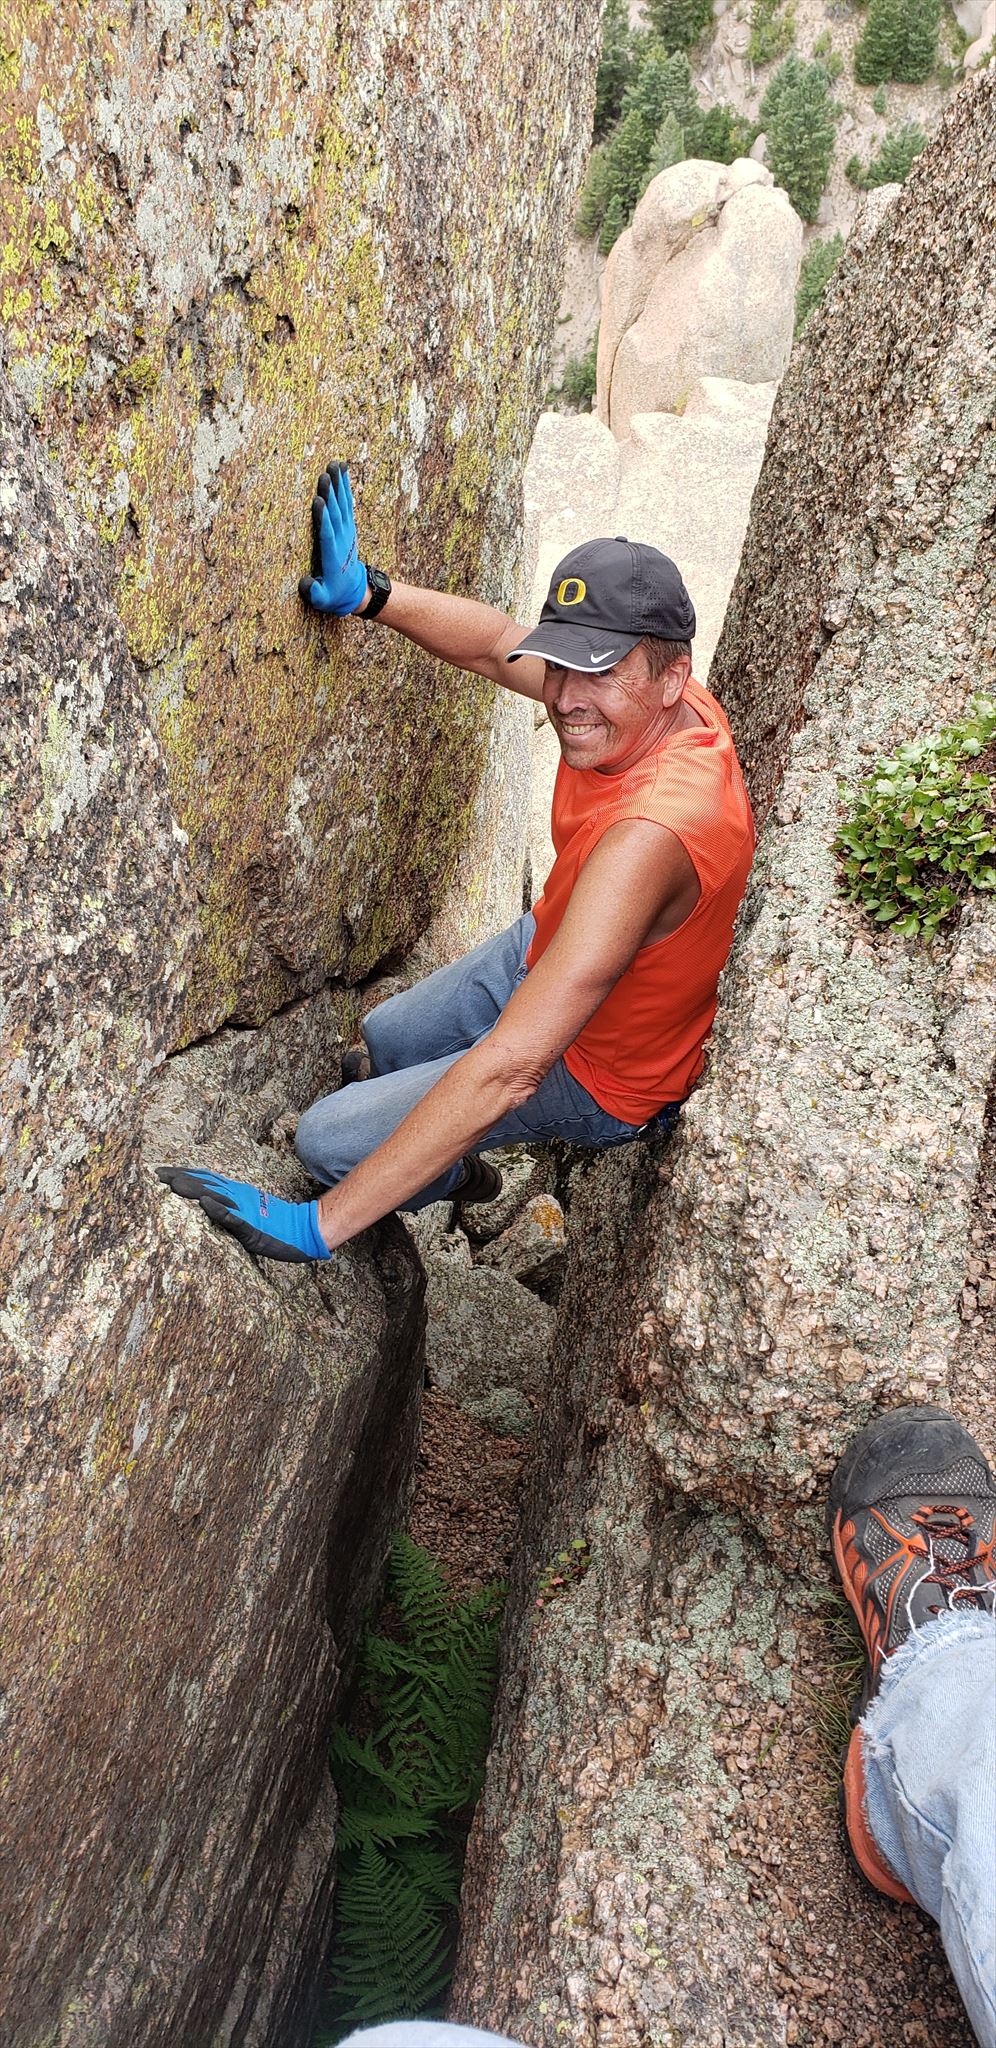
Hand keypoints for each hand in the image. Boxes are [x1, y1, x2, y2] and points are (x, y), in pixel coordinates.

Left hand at [157, 1167, 329, 1261]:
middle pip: (205, 1183)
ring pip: (216, 1195)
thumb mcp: (248, 1212)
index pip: (205, 1179)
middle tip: (156, 1174)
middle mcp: (238, 1197)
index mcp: (236, 1193)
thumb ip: (229, 1207)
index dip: (183, 1174)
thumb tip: (206, 1202)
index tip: (161, 1172)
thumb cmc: (275, 1224)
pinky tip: (205, 1203)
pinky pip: (234, 1218)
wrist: (303, 1229)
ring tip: (172, 1184)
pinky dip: (219, 1209)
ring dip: (194, 1189)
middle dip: (179, 1178)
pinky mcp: (251, 1227)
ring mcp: (245, 1210)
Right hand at [298, 461, 367, 615]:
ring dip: (339, 484)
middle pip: (336, 513)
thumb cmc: (333, 595)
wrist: (355, 590)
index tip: (319, 501)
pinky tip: (341, 472)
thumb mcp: (322, 600)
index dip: (323, 518)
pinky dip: (345, 488)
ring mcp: (347, 531)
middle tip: (325, 475)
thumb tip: (306, 584)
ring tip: (335, 465)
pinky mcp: (349, 526)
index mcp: (332, 556)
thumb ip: (314, 593)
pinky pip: (347, 504)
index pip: (327, 533)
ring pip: (343, 504)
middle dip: (330, 494)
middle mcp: (342, 540)